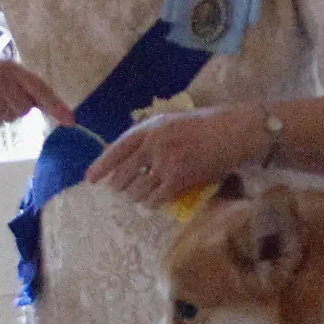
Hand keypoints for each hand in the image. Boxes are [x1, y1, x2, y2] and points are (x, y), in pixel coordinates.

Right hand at [0, 42, 72, 127]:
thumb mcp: (1, 64)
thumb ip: (21, 82)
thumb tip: (44, 105)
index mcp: (10, 67)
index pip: (39, 89)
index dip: (56, 106)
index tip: (71, 121)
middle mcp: (0, 83)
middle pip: (25, 109)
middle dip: (18, 105)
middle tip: (2, 93)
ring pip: (11, 118)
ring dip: (4, 111)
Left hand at [85, 104, 263, 207]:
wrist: (232, 133)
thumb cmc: (204, 125)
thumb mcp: (170, 121)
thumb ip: (148, 134)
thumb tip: (126, 154)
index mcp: (149, 128)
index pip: (117, 149)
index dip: (101, 165)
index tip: (90, 178)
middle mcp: (154, 145)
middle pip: (124, 174)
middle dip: (119, 186)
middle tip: (120, 189)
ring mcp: (166, 164)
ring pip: (138, 190)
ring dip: (136, 196)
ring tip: (139, 195)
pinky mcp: (179, 180)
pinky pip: (156, 199)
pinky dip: (152, 203)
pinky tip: (154, 201)